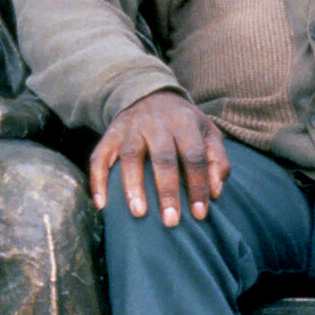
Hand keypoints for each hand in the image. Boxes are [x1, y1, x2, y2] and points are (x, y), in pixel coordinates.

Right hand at [89, 90, 229, 226]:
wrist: (149, 93)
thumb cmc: (183, 123)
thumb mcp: (208, 132)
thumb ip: (217, 160)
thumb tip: (215, 193)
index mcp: (184, 123)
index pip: (193, 156)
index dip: (198, 185)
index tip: (200, 214)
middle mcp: (156, 124)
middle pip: (163, 158)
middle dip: (167, 190)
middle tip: (171, 221)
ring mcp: (130, 128)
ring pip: (130, 155)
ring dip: (133, 185)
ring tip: (138, 213)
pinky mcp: (110, 134)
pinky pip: (99, 156)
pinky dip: (98, 180)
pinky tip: (101, 204)